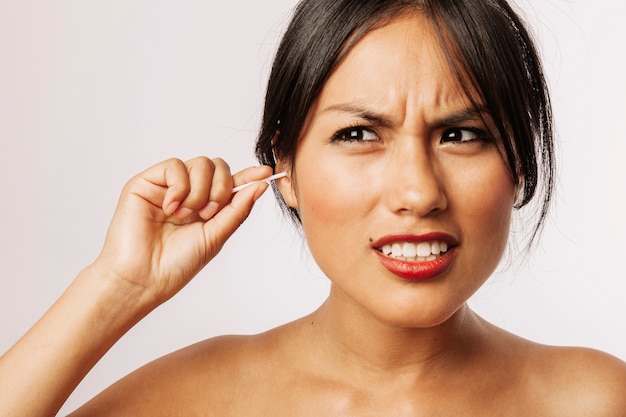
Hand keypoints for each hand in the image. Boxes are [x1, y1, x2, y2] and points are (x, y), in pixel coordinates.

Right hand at [93, 157, 272, 307]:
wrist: (143, 277)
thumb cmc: (176, 264)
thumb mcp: (216, 236)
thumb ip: (238, 209)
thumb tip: (260, 186)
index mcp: (206, 207)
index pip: (231, 184)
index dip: (248, 176)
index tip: (266, 171)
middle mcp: (189, 194)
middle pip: (218, 167)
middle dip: (222, 189)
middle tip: (208, 214)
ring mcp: (168, 187)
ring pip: (200, 164)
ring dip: (200, 192)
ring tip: (185, 216)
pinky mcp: (146, 182)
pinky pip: (175, 166)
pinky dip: (179, 188)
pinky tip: (170, 208)